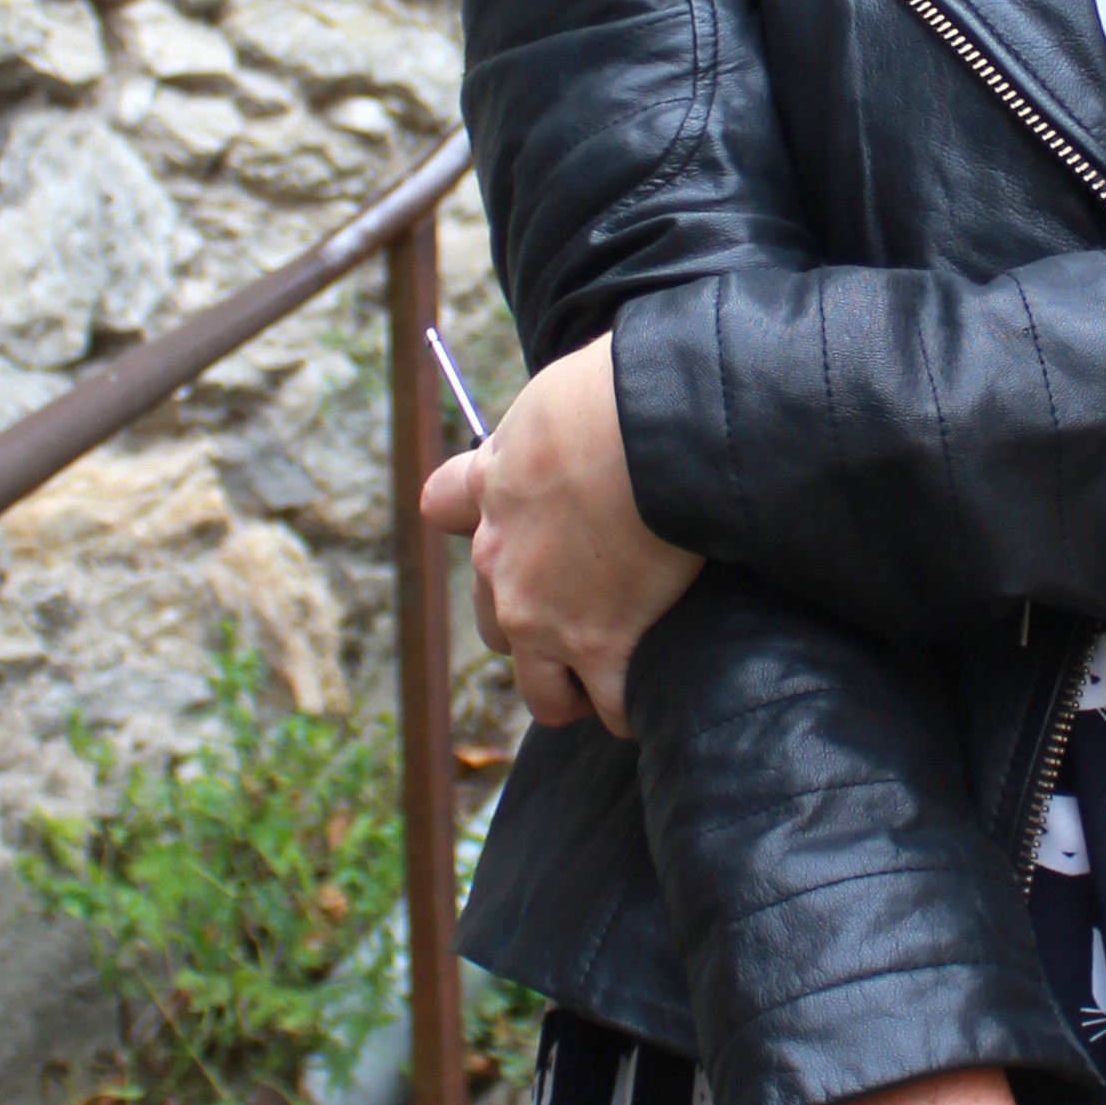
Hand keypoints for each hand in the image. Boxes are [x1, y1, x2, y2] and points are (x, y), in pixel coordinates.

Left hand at [414, 331, 699, 739]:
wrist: (652, 430)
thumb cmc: (613, 396)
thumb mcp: (553, 396)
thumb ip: (545, 429)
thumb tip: (564, 425)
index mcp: (488, 492)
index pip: (446, 505)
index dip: (482, 516)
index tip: (521, 518)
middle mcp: (502, 569)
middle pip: (497, 626)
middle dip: (538, 626)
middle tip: (593, 608)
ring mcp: (547, 621)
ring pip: (547, 692)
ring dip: (579, 687)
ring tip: (623, 674)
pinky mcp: (603, 651)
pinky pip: (613, 708)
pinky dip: (634, 706)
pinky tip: (659, 688)